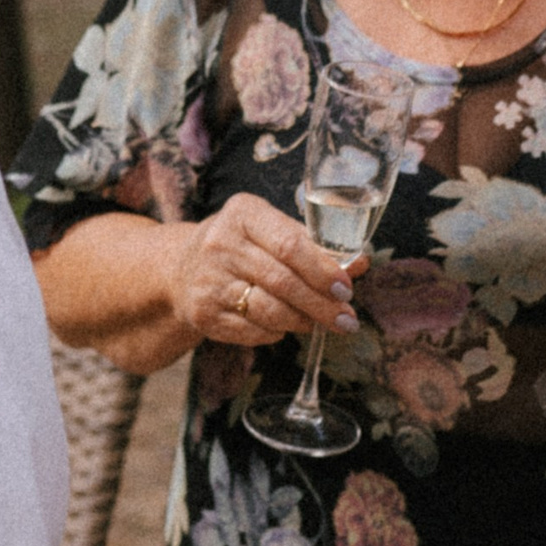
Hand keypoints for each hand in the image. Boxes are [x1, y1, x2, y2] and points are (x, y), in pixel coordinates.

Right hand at [161, 194, 363, 349]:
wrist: (183, 268)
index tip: (346, 288)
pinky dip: (276, 332)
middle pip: (282, 281)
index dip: (321, 269)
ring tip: (320, 323)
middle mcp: (219, 243)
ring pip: (268, 310)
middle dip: (321, 304)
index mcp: (242, 213)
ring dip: (303, 321)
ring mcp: (208, 280)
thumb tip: (362, 262)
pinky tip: (285, 325)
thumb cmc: (243, 245)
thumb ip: (316, 246)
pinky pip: (252, 331)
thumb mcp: (273, 231)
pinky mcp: (203, 313)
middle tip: (347, 319)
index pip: (289, 244)